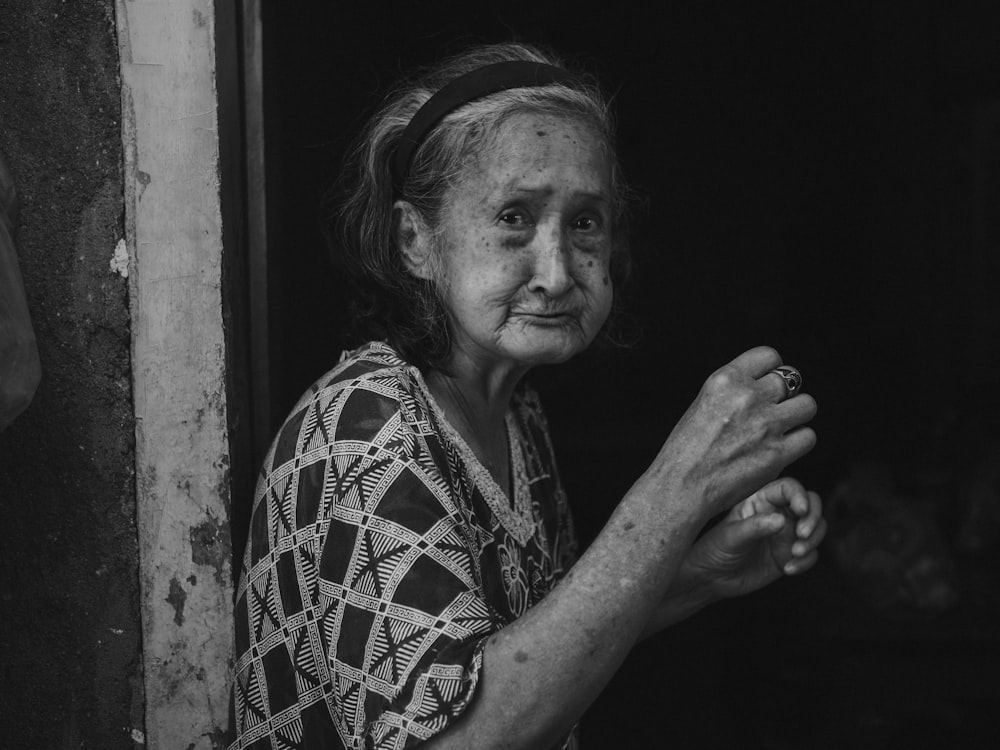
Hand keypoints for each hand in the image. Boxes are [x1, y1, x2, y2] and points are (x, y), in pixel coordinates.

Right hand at [642, 347, 816, 522]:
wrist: (682, 486)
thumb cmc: (687, 449)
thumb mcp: (704, 403)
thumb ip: (734, 390)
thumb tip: (764, 384)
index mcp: (725, 380)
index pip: (769, 356)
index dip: (771, 370)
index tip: (767, 384)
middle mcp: (748, 397)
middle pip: (791, 380)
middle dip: (784, 395)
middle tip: (773, 410)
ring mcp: (766, 425)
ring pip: (807, 406)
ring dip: (796, 416)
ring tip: (781, 427)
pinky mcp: (778, 453)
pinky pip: (808, 436)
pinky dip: (798, 442)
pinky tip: (781, 448)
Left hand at [680, 477, 826, 599]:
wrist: (711, 578)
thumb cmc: (715, 549)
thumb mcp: (731, 536)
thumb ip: (755, 527)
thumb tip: (781, 520)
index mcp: (761, 500)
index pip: (789, 488)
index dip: (800, 495)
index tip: (801, 510)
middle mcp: (777, 514)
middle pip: (811, 505)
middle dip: (814, 518)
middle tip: (802, 534)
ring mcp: (785, 535)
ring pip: (816, 529)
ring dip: (813, 540)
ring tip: (795, 553)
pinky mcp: (789, 555)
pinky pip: (810, 554)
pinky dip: (806, 561)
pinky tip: (788, 569)